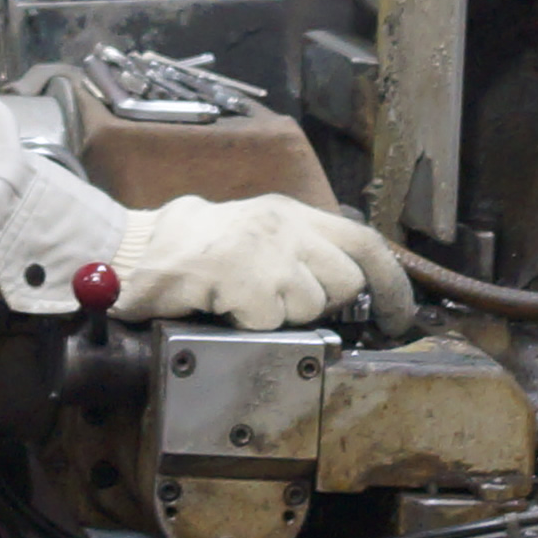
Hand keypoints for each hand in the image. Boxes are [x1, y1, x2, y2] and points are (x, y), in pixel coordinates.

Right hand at [106, 194, 415, 332]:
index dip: (392, 284)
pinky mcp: (241, 276)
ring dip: (277, 315)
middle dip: (317, 302)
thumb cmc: (196, 246)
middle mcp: (286, 225)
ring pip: (307, 304)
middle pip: (344, 281)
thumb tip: (354, 282)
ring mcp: (265, 250)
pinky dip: (246, 323)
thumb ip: (302, 249)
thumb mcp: (259, 231)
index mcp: (293, 214)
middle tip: (276, 300)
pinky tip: (223, 307)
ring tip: (242, 300)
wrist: (137, 248)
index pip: (365, 243)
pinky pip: (268, 320)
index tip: (399, 318)